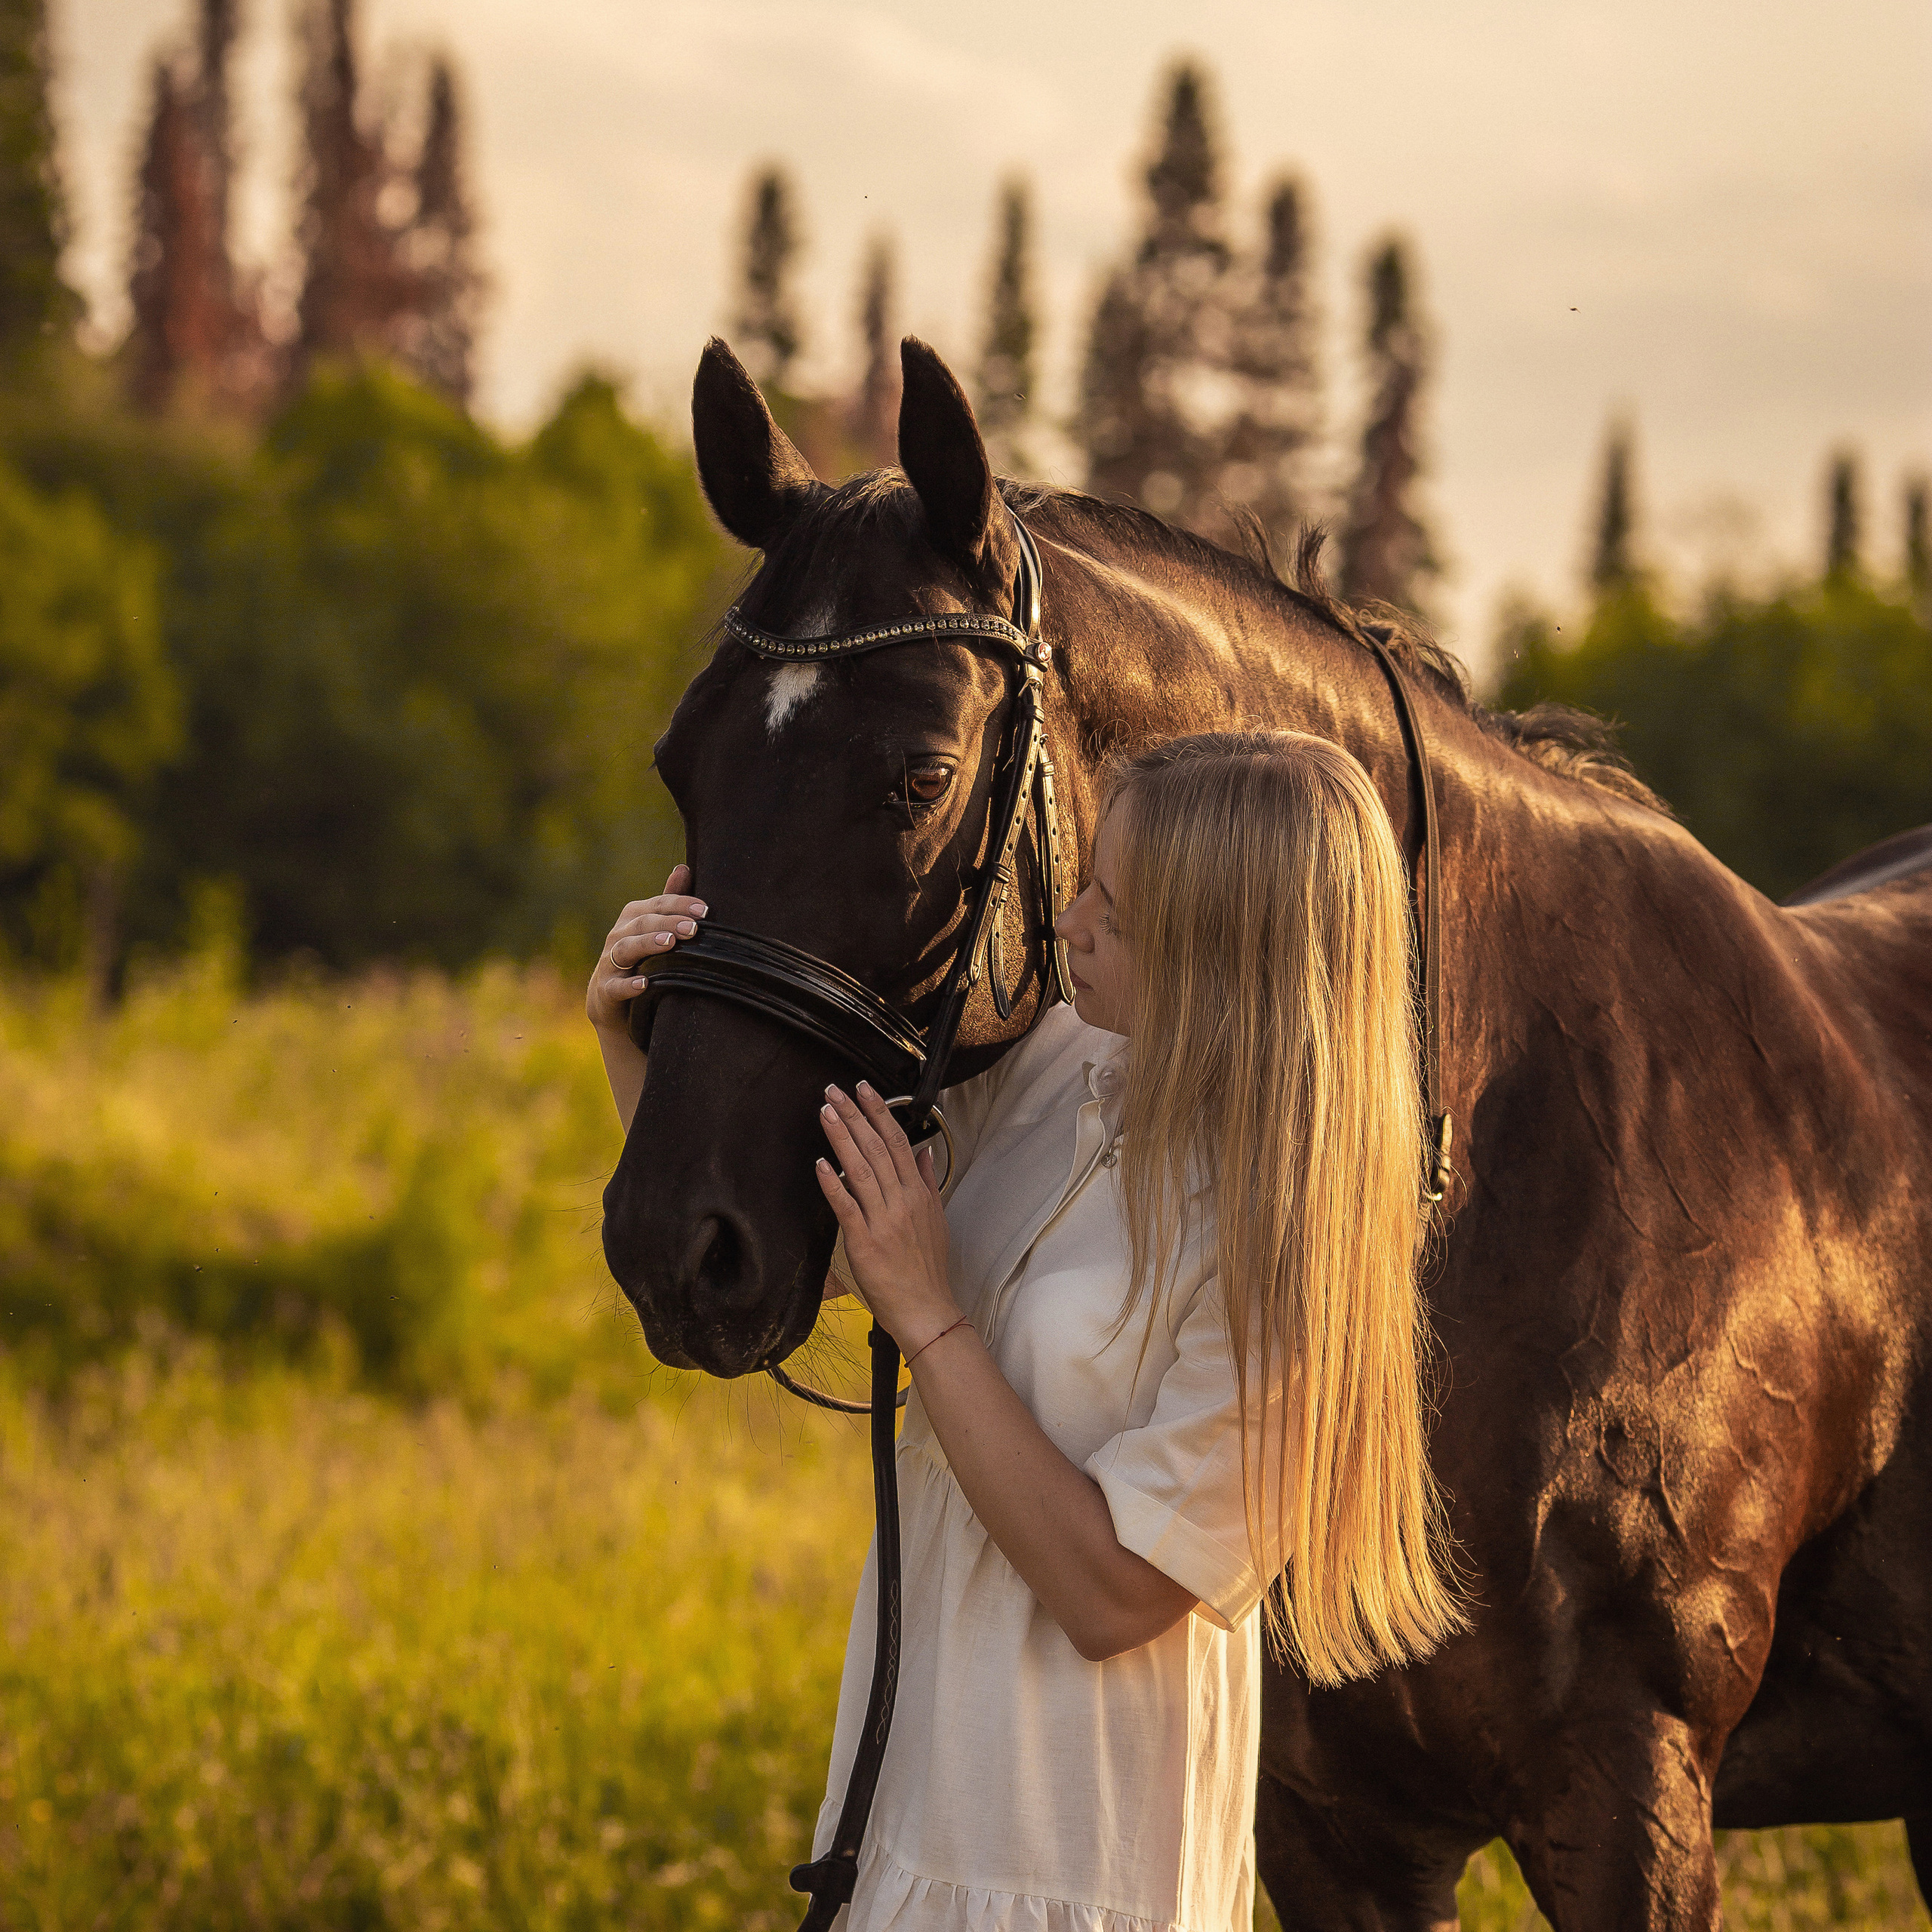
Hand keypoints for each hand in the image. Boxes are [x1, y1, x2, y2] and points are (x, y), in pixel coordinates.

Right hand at [585, 865, 707, 1033]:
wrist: (613, 1002)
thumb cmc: (642, 959)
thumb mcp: (655, 928)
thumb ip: (669, 900)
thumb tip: (684, 868)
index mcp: (634, 917)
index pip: (659, 904)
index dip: (681, 904)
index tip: (705, 910)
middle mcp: (619, 935)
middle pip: (643, 923)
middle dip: (668, 922)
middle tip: (693, 928)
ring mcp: (610, 962)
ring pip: (626, 948)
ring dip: (648, 944)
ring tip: (669, 943)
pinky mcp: (605, 989)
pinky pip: (615, 986)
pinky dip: (628, 985)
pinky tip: (644, 984)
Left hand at [815, 1083, 959, 1356]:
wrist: (925, 1309)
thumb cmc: (927, 1268)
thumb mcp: (937, 1219)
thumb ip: (928, 1182)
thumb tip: (925, 1152)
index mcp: (918, 1194)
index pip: (898, 1142)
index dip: (880, 1113)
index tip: (864, 1091)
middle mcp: (902, 1201)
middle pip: (877, 1148)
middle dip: (854, 1116)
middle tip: (834, 1091)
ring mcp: (884, 1220)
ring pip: (861, 1170)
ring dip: (841, 1138)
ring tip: (826, 1113)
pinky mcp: (865, 1242)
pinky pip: (846, 1207)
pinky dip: (833, 1184)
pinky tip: (820, 1164)